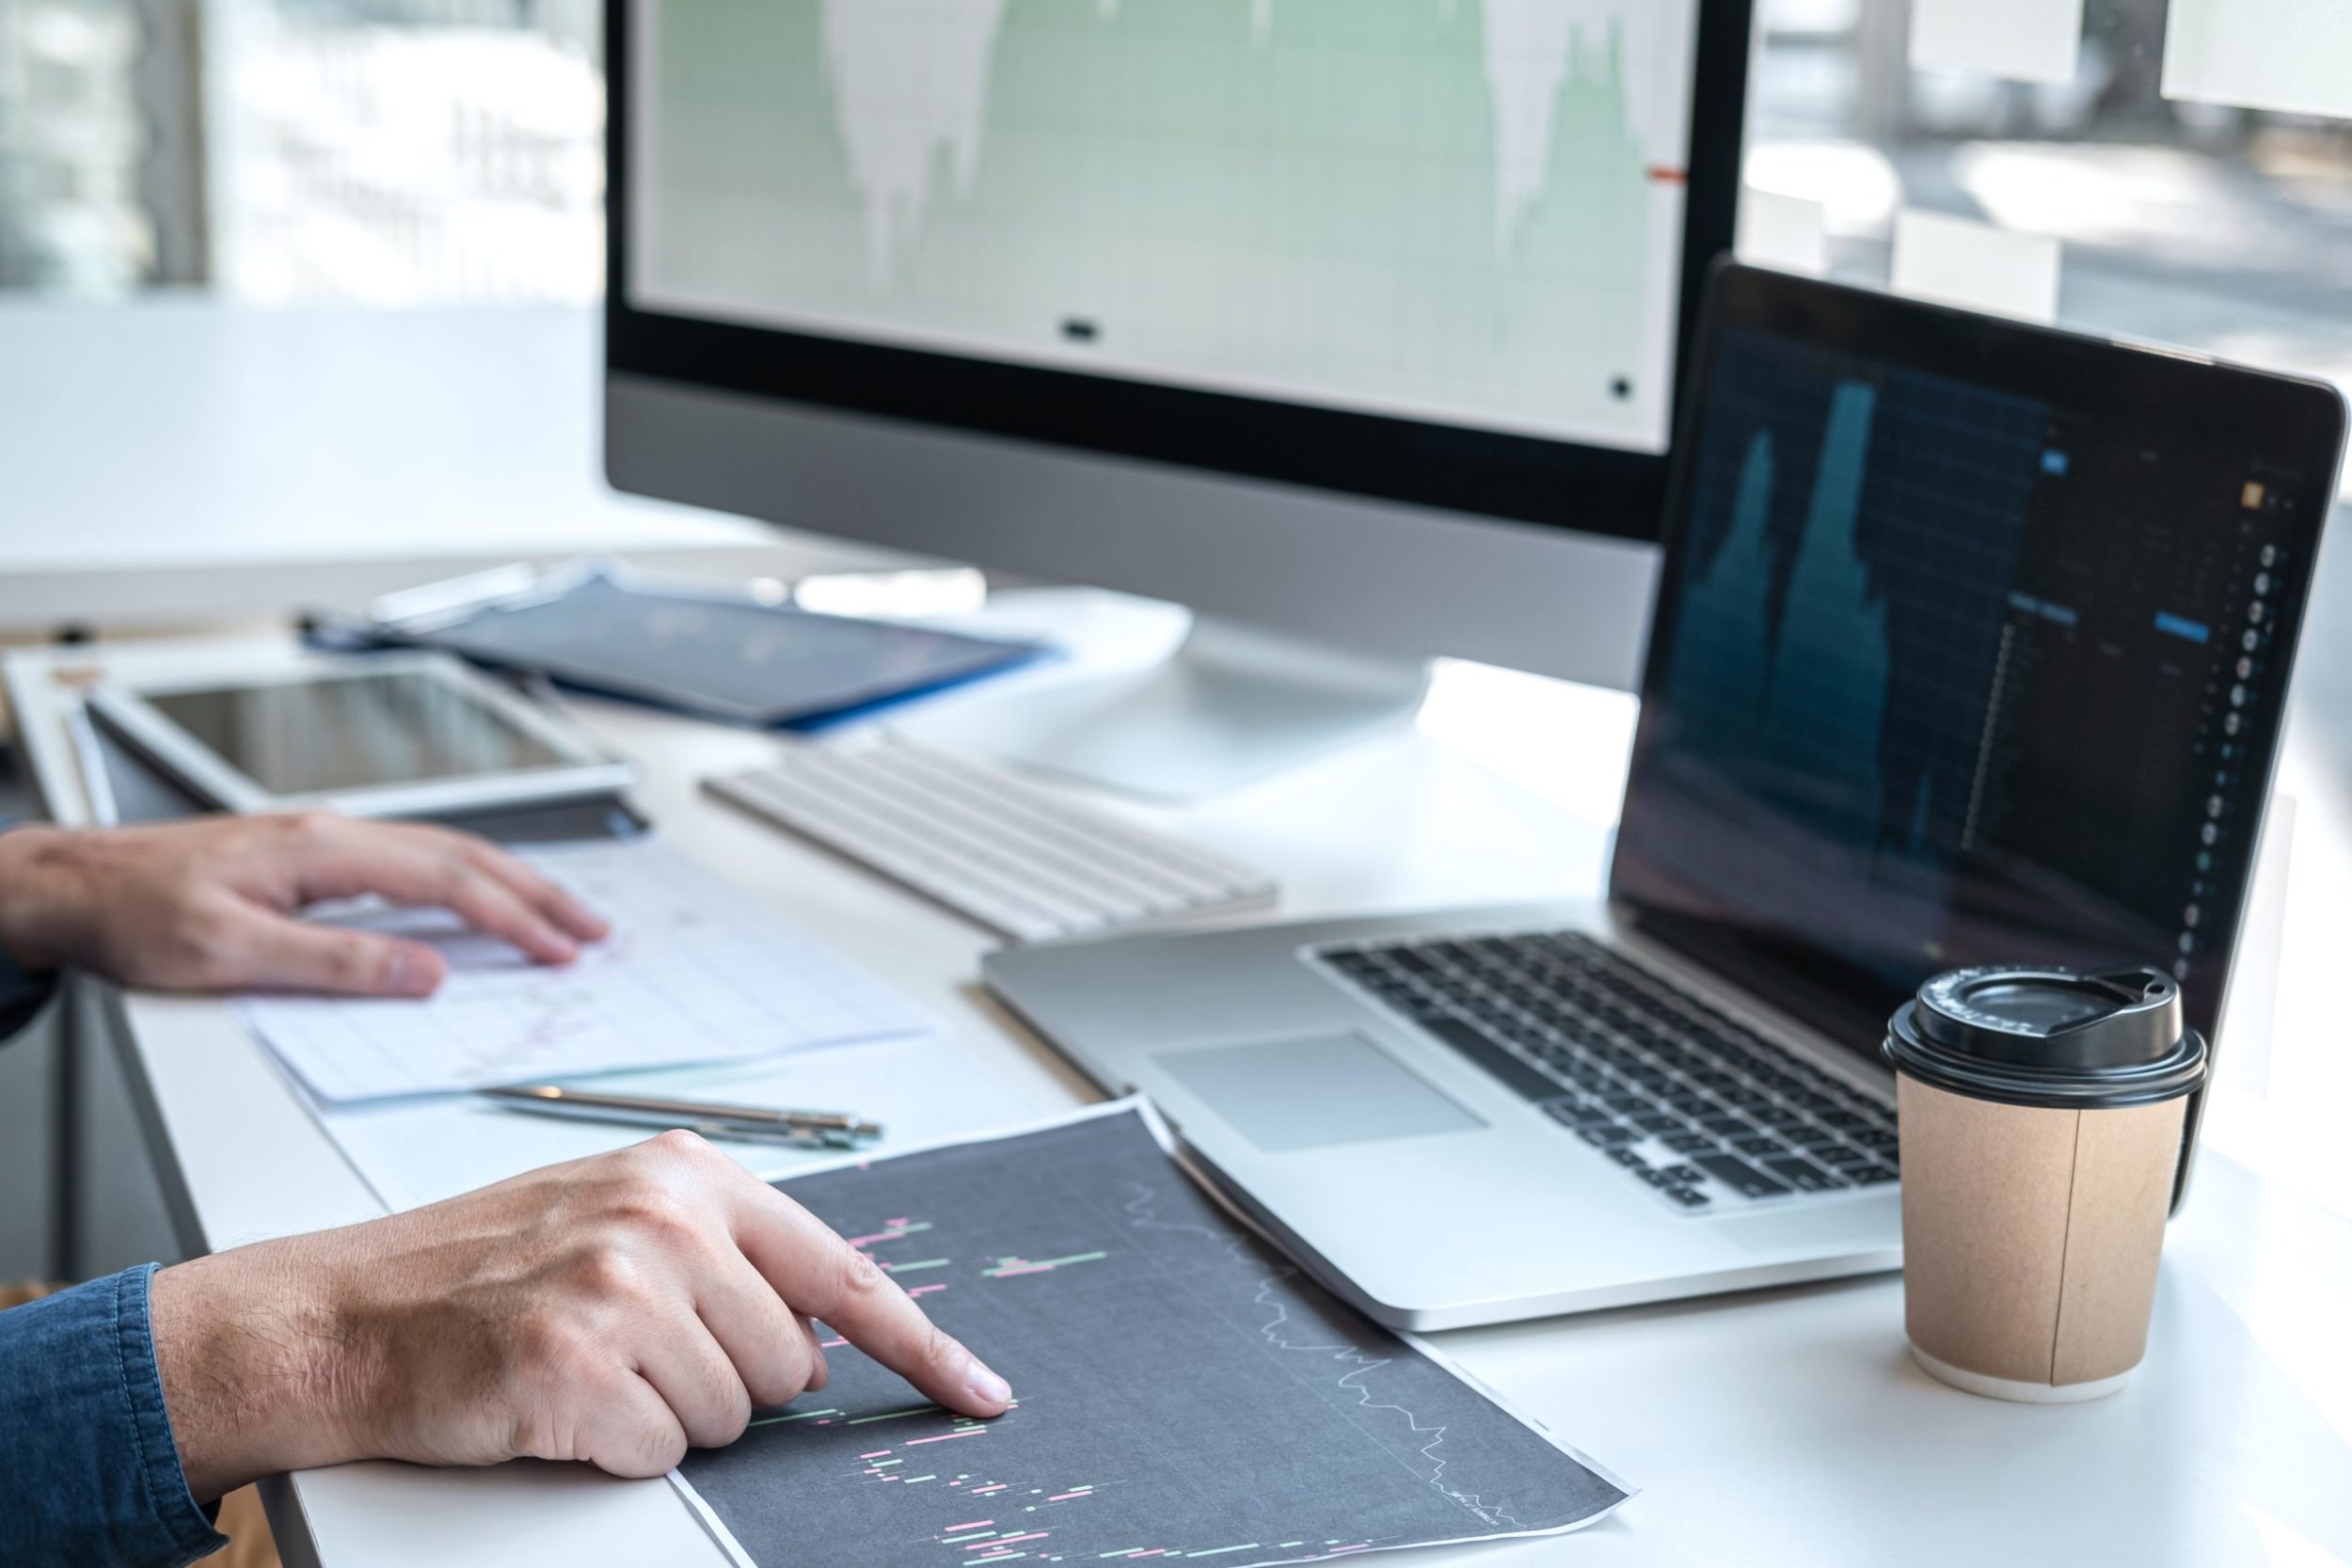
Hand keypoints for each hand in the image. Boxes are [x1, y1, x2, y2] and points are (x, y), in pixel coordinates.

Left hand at [0, 813, 606, 995]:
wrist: (73, 884)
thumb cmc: (136, 917)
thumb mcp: (232, 955)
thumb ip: (336, 964)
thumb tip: (426, 973)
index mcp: (325, 852)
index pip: (449, 882)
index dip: (515, 918)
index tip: (563, 948)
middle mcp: (335, 834)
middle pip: (464, 856)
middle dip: (539, 893)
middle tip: (593, 928)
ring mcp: (326, 839)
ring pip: (444, 851)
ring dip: (509, 882)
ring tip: (558, 912)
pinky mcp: (313, 854)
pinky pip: (413, 858)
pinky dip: (465, 878)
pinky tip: (476, 894)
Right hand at [148, 1132, 1013, 1497]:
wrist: (342, 1313)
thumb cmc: (477, 1271)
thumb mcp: (611, 1214)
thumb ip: (724, 1252)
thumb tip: (824, 1333)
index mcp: (688, 1176)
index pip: (843, 1273)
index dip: (922, 1345)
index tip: (980, 1392)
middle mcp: (665, 1220)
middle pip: (787, 1366)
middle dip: (724, 1383)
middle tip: (631, 1354)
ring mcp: (620, 1291)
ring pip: (729, 1418)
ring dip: (665, 1418)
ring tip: (585, 1370)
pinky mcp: (576, 1367)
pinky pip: (659, 1455)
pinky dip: (613, 1451)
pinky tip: (554, 1404)